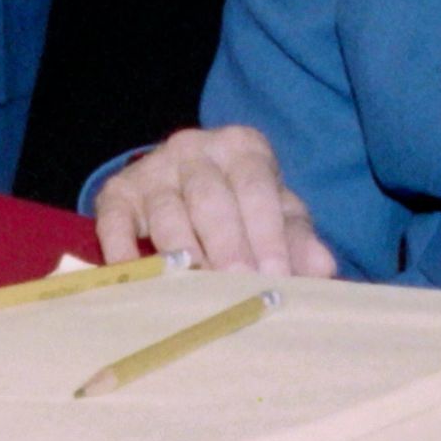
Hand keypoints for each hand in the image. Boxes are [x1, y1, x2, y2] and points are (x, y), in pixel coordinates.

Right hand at [90, 125, 339, 278]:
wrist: (181, 186)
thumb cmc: (241, 206)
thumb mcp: (274, 214)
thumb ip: (298, 239)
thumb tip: (324, 268)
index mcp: (241, 148)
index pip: (256, 187)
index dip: (268, 234)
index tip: (277, 276)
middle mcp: (194, 149)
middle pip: (211, 197)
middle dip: (227, 246)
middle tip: (238, 287)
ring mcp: (152, 169)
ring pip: (167, 211)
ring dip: (183, 252)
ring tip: (196, 292)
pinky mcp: (117, 193)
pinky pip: (116, 221)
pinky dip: (125, 252)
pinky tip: (141, 281)